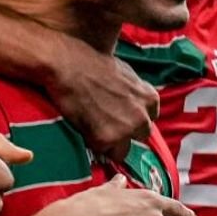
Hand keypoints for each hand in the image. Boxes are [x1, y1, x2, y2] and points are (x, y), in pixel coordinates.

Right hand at [42, 38, 157, 161]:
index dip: (132, 118)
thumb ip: (135, 93)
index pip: (148, 119)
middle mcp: (142, 116)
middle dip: (125, 132)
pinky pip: (102, 151)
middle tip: (105, 122)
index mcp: (150, 99)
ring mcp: (125, 129)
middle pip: (140, 136)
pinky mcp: (106, 139)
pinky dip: (93, 143)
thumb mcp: (125, 73)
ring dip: (110, 142)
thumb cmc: (91, 64)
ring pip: (123, 150)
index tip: (119, 116)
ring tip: (92, 124)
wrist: (67, 64)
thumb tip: (133, 105)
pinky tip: (84, 125)